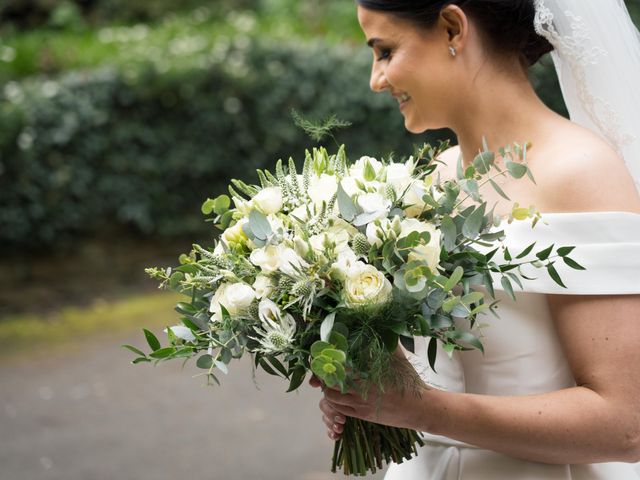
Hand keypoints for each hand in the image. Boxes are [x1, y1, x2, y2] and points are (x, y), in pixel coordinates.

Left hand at [309, 350, 429, 439]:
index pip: (339, 366)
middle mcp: (361, 390)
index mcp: (367, 374)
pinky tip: (338, 394)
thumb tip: (378, 325)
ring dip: (328, 389)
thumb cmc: (409, 380)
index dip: (329, 360)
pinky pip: (340, 410)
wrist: (420, 407)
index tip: (325, 354)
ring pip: (332, 398)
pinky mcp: (362, 416)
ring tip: (330, 381)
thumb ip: (385, 342)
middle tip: (324, 368)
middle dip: (325, 375)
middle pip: (331, 383)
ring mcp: (360, 405)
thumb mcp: (398, 357)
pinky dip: (335, 402)